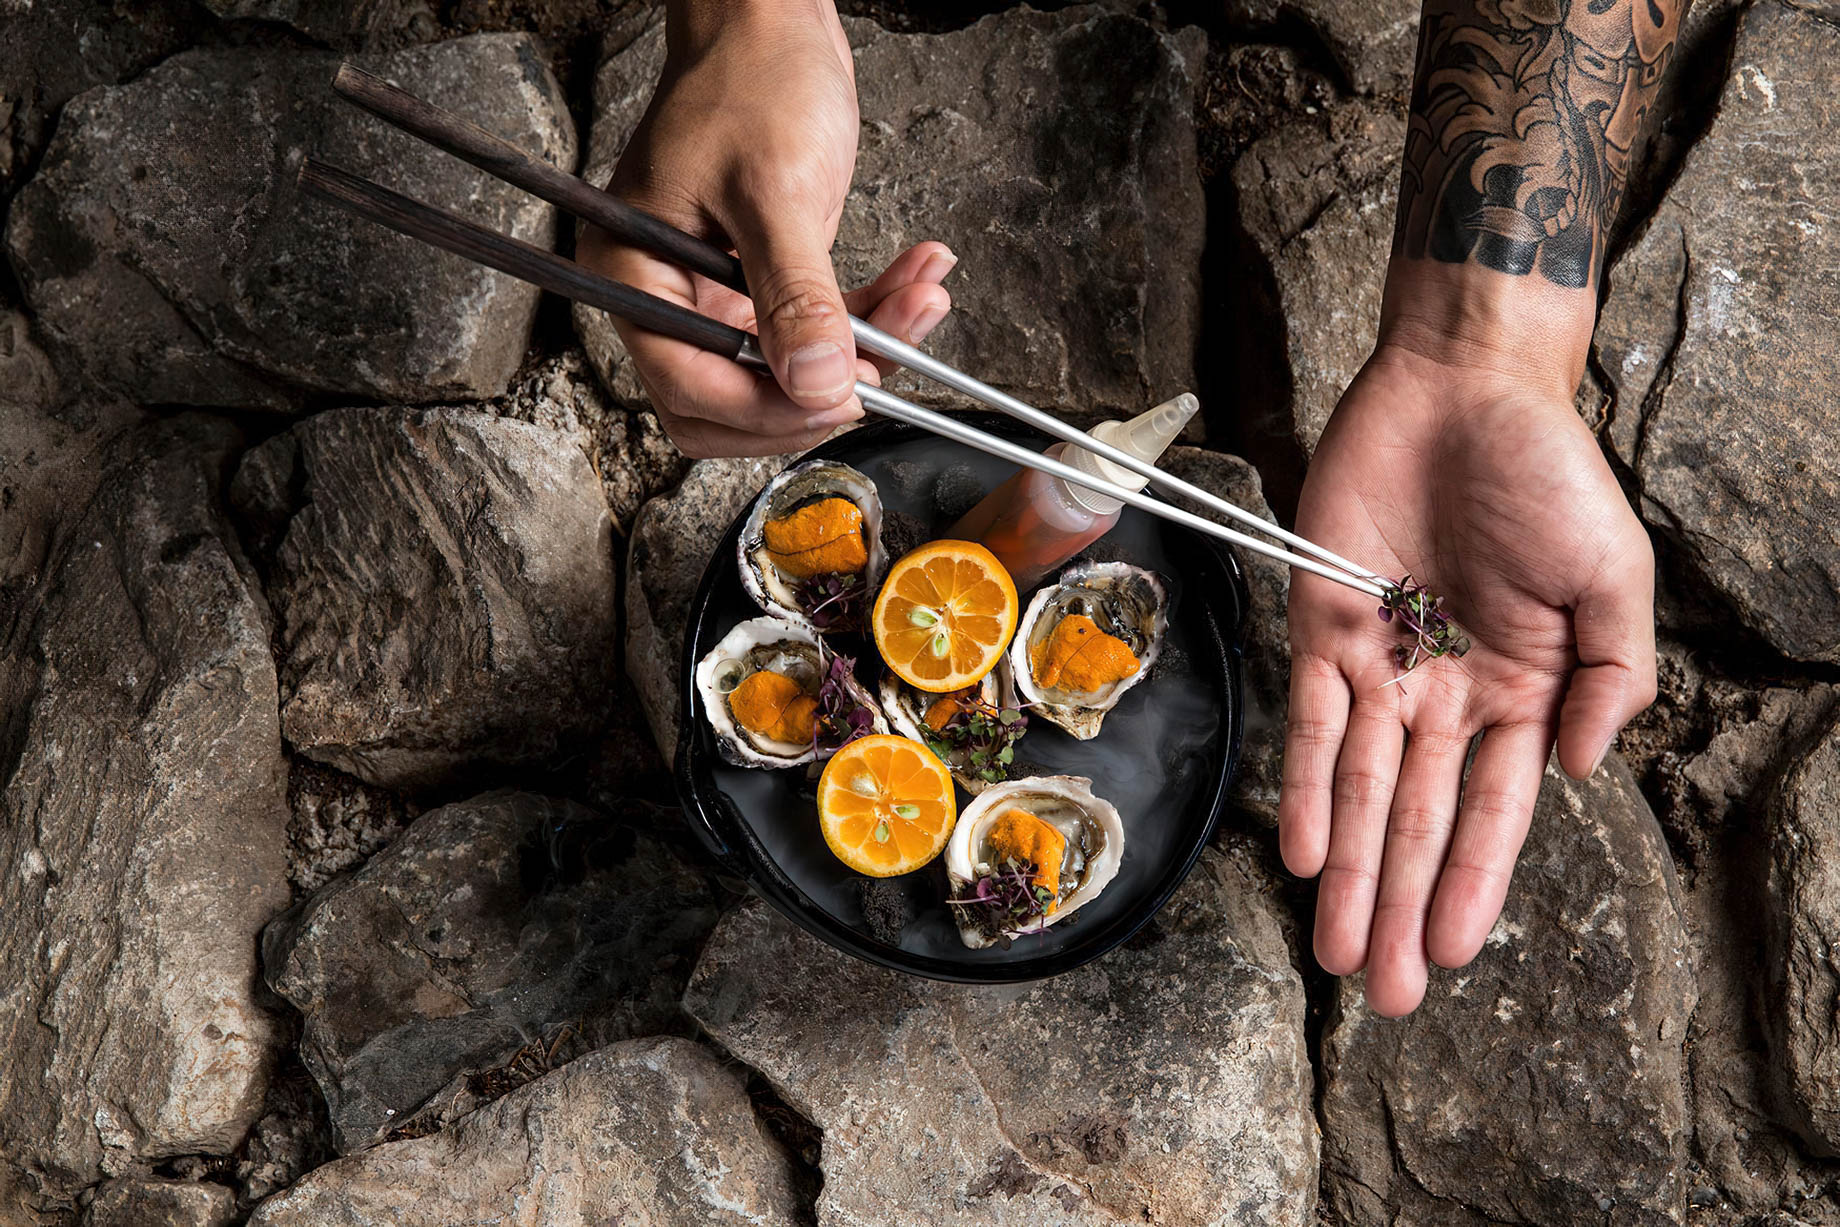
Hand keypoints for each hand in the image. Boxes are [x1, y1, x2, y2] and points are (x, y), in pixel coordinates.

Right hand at [578, 2, 954, 457]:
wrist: (772, 19)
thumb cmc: (750, 79)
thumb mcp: (776, 190)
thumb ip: (795, 296)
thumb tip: (819, 384)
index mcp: (636, 276)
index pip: (691, 387)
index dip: (766, 407)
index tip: (837, 396)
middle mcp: (671, 296)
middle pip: (734, 403)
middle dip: (817, 391)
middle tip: (882, 365)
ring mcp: (718, 294)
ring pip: (790, 374)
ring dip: (865, 352)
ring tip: (920, 301)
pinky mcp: (766, 283)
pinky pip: (822, 331)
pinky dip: (874, 318)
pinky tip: (917, 282)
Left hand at [1279, 341, 1655, 1016]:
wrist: (1465, 389)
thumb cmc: (1549, 478)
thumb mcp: (1614, 579)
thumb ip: (1614, 679)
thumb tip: (1586, 771)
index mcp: (1524, 695)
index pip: (1492, 813)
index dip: (1473, 885)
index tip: (1456, 954)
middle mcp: (1446, 697)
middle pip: (1418, 821)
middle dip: (1401, 906)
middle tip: (1385, 990)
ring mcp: (1381, 666)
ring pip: (1360, 789)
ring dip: (1349, 870)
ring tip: (1338, 948)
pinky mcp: (1320, 626)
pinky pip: (1309, 720)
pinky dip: (1304, 784)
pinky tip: (1303, 849)